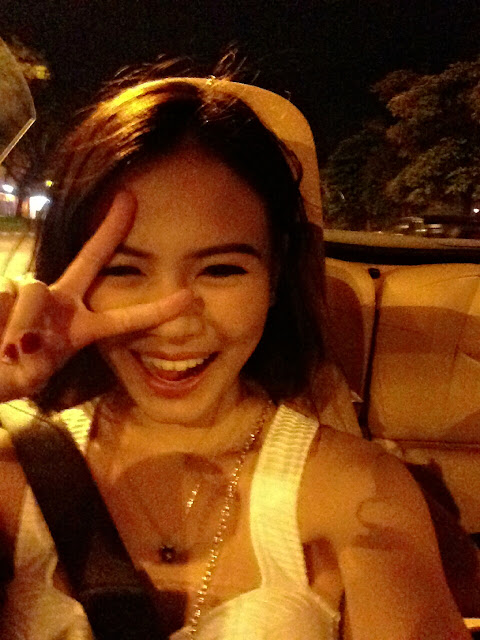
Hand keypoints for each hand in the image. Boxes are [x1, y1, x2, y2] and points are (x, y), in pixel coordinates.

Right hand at [0, 192, 192, 402]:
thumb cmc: (8, 376)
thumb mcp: (26, 379)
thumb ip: (31, 364)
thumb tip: (25, 339)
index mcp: (81, 329)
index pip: (124, 319)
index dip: (157, 310)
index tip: (190, 297)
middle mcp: (62, 303)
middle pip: (89, 261)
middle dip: (109, 231)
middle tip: (129, 199)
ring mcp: (33, 292)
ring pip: (34, 290)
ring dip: (22, 324)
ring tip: (8, 348)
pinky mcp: (4, 288)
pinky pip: (6, 294)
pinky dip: (4, 318)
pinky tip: (0, 332)